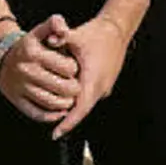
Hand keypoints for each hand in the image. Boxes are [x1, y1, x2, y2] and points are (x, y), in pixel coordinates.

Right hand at [0, 16, 80, 123]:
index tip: (73, 68)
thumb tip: (64, 30)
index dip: (74, 69)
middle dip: (74, 89)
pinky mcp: (17, 100)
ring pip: (51, 102)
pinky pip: (37, 113)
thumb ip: (55, 23)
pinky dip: (51, 116)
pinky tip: (59, 111)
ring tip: (69, 98)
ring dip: (66, 103)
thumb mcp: (39, 31)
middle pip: (62, 88)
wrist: (1, 57)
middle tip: (75, 86)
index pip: (67, 67)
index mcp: (34, 53)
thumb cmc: (28, 45)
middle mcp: (26, 70)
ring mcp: (20, 87)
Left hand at [50, 13, 130, 139]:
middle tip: (51, 129)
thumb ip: (60, 38)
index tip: (55, 134)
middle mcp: (101, 87)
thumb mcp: (76, 35)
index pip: (79, 108)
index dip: (67, 123)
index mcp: (93, 78)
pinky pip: (89, 97)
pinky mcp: (104, 84)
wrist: (116, 30)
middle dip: (66, 120)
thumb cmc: (96, 33)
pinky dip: (79, 99)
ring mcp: (104, 87)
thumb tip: (49, 39)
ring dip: (72, 109)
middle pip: (81, 110)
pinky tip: (66, 96)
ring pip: (85, 104)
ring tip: (55, 115)